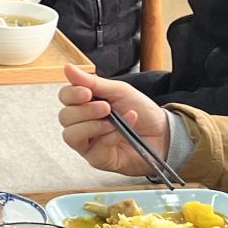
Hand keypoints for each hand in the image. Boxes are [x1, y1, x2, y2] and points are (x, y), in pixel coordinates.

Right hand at [56, 64, 172, 178]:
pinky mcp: (97, 158)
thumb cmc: (141, 111)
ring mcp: (88, 142)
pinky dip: (108, 137)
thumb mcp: (119, 91)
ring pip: (70, 135)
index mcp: (86, 104)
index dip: (71, 94)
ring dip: (92, 125)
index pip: (65, 97)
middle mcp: (82, 123)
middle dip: (85, 110)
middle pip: (64, 117)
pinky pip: (92, 149)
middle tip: (106, 107)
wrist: (162, 133)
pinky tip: (121, 132)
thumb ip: (92, 82)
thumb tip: (67, 69)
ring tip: (112, 121)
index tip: (87, 93)